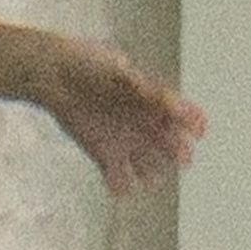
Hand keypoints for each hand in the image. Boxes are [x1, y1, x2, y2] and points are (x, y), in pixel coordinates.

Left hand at [47, 37, 206, 196]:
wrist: (54, 72)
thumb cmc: (88, 63)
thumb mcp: (119, 70)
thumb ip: (145, 88)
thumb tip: (172, 102)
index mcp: (155, 102)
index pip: (187, 118)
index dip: (194, 125)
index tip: (197, 131)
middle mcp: (146, 125)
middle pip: (174, 149)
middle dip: (178, 154)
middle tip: (178, 155)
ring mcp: (127, 143)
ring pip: (152, 172)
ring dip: (152, 175)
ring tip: (145, 173)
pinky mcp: (104, 156)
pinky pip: (120, 181)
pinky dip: (121, 185)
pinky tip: (116, 181)